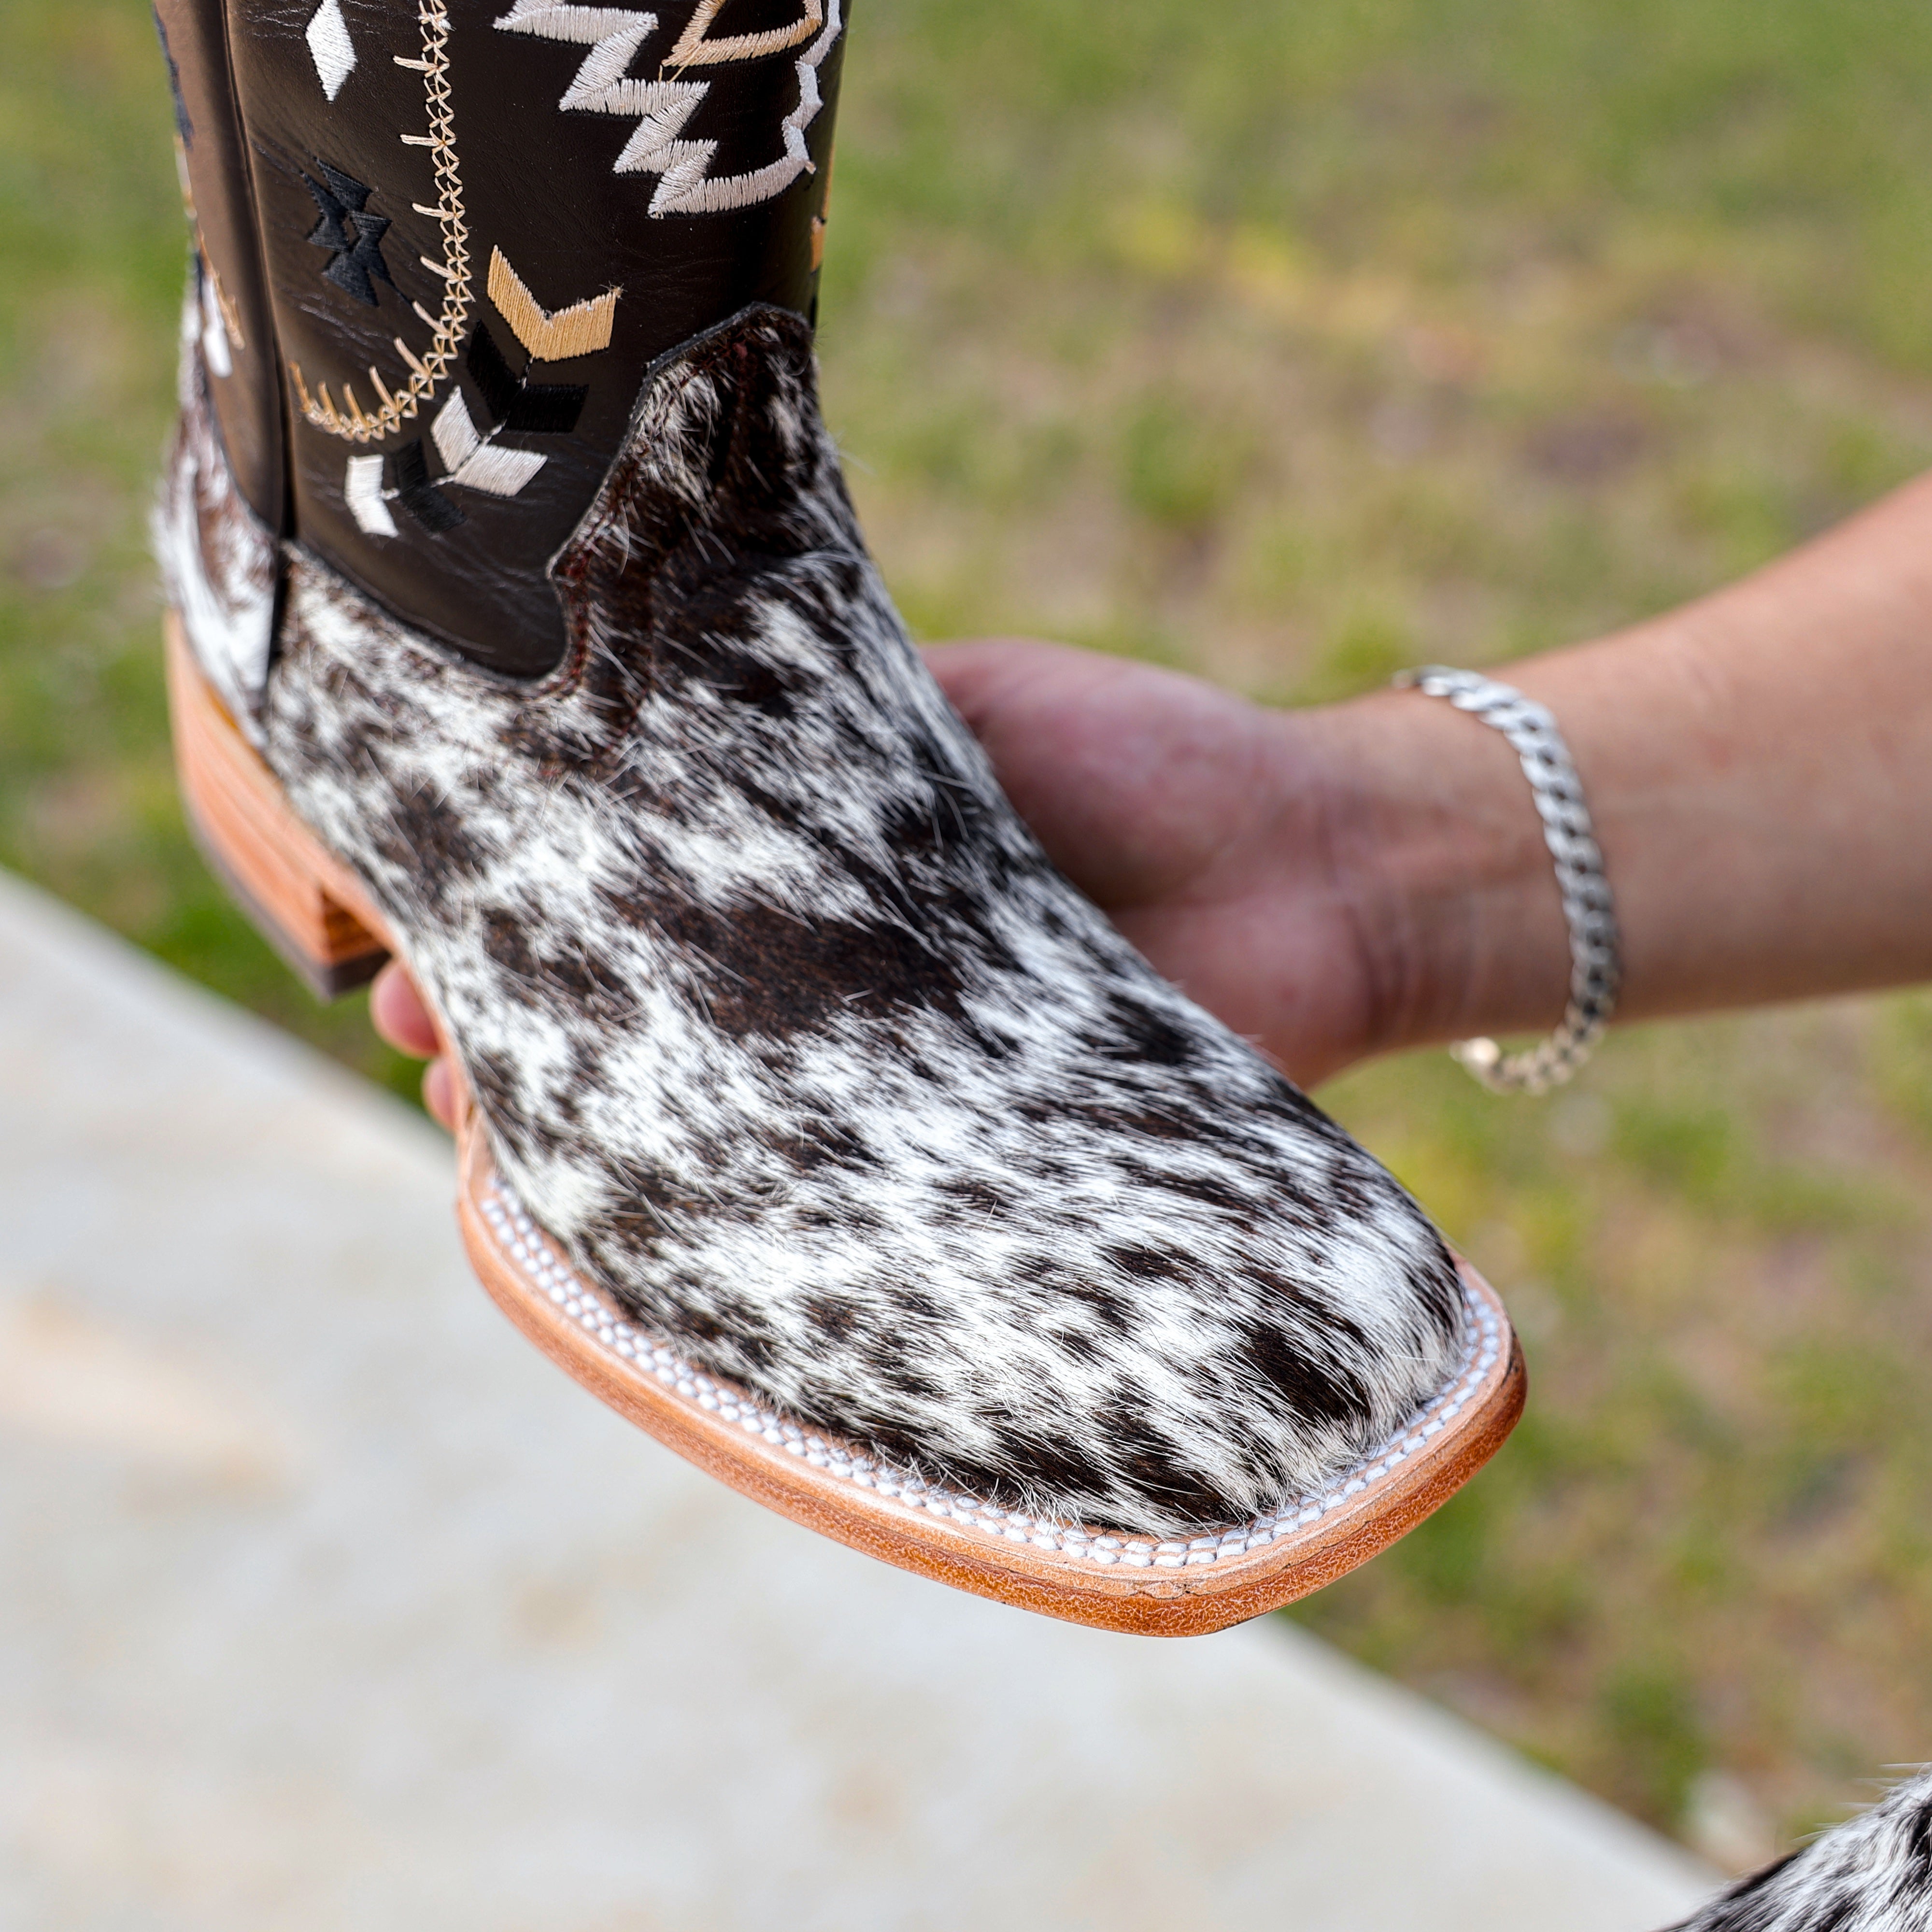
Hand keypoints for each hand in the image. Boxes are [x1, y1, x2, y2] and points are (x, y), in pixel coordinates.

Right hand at [372, 637, 1440, 1113]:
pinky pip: (840, 1198)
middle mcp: (846, 993)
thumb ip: (838, 727)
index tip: (426, 916)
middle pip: (660, 1022)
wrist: (1316, 866)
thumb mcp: (965, 713)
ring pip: (724, 1121)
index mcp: (828, 877)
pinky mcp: (969, 1161)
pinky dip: (750, 1209)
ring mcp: (899, 1088)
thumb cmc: (1146, 760)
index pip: (649, 897)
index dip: (532, 910)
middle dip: (532, 1033)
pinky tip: (654, 1216)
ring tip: (486, 1130)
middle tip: (425, 1039)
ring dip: (603, 1132)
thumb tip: (658, 727)